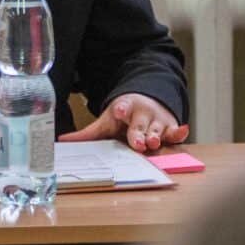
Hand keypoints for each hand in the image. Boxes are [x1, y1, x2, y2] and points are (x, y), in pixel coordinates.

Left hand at [58, 94, 188, 153]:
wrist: (147, 102)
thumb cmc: (124, 118)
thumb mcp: (106, 122)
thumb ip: (88, 133)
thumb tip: (61, 141)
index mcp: (124, 109)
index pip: (123, 107)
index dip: (121, 109)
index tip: (119, 110)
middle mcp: (142, 114)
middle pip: (140, 124)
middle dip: (138, 132)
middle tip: (137, 142)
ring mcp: (157, 120)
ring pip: (157, 130)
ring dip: (155, 135)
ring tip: (153, 142)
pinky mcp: (170, 127)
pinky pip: (175, 131)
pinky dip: (179, 132)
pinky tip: (183, 131)